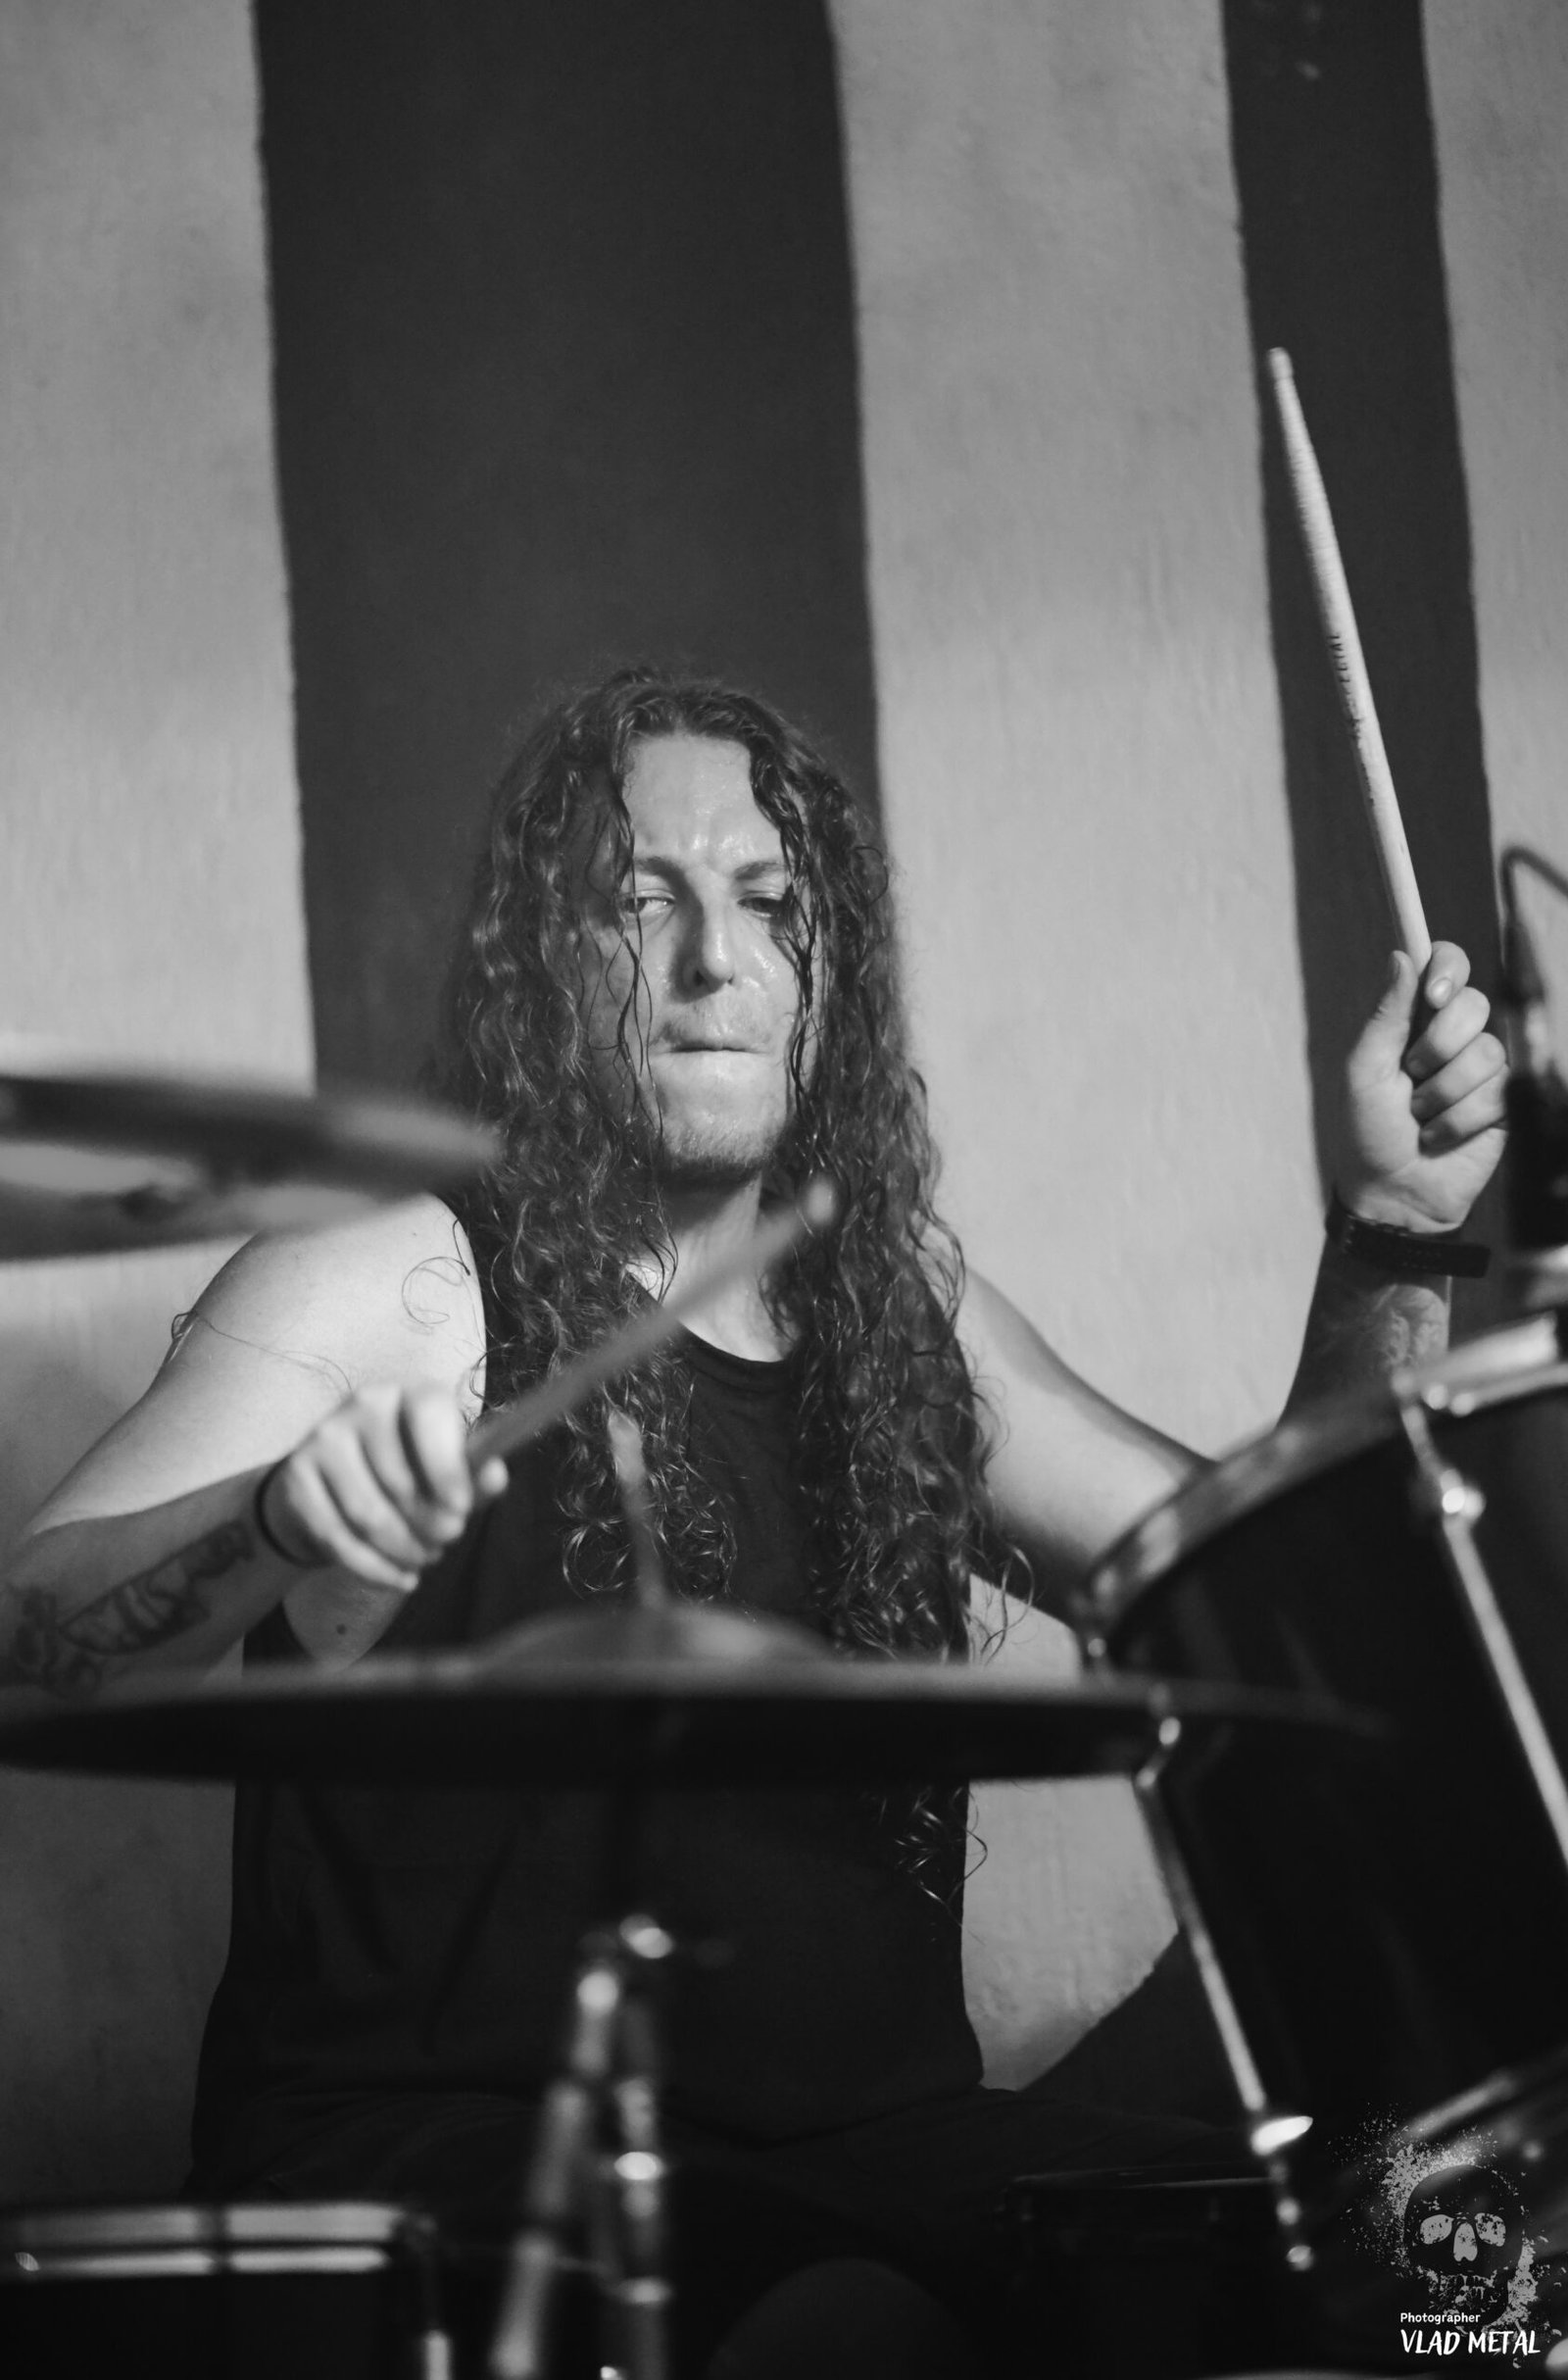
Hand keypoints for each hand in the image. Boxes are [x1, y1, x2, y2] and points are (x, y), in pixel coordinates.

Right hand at [258, 1385, 508, 1589]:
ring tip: (424, 1556)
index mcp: (410, 1393)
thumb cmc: (408, 1471)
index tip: (461, 1510)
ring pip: (368, 1515)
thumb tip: (495, 1476)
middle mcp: (363, 1403)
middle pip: (399, 1479)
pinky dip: (374, 1568)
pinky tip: (399, 1576)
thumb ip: (474, 1474)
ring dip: (404, 1549)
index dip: (446, 1465)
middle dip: (430, 1524)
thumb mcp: (447, 1470)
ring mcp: (323, 1437)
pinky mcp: (296, 1477)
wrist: (333, 1486)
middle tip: (447, 1539)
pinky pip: (338, 1537)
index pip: (428, 1413)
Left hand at [1337, 942, 1506, 1231]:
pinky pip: (1497, 1092)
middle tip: (1412, 1075)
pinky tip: (1439, 1137)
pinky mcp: (1502, 1105)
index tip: (1432, 994)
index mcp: (1417, 1021)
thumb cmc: (1369, 1132)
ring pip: (1487, 1052)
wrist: (1393, 1193)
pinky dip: (1458, 1120)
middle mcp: (1454, 1039)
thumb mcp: (1365, 1071)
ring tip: (1421, 1118)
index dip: (1449, 968)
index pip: (1448, 966)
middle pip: (1474, 1004)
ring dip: (1443, 1093)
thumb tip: (1401, 955)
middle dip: (1439, 1045)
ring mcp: (1481, 1071)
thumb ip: (1386, 1015)